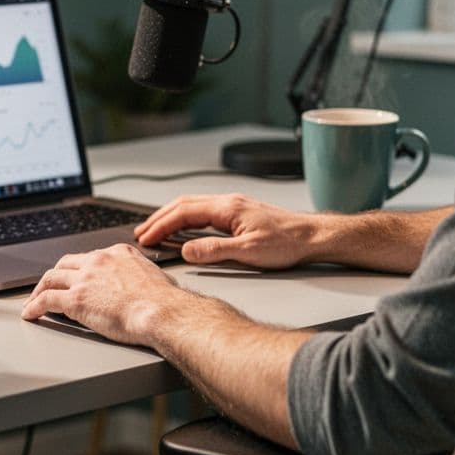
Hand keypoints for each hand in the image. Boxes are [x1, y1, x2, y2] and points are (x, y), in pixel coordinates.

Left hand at [21, 243, 191, 345]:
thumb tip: (144, 285)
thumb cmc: (164, 300)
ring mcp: (84, 279)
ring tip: (33, 299)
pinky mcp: (75, 299)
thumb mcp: (153, 275)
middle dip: (55, 274)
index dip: (79, 268)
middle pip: (66, 263)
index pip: (90, 257)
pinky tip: (30, 313)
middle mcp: (98, 261)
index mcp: (117, 253)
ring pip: (51, 278)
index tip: (75, 276)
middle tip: (50, 285)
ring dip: (39, 289)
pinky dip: (34, 306)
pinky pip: (46, 300)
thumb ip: (140, 275)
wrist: (161, 311)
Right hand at [134, 194, 324, 269]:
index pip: (183, 213)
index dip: (161, 225)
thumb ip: (215, 251)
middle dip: (159, 218)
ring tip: (156, 230)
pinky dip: (186, 219)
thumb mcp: (249, 252)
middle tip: (141, 233)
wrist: (313, 236)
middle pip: (183, 204)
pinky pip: (203, 211)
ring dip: (171, 217)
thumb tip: (186, 251)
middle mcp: (228, 202)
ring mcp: (233, 206)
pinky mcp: (239, 213)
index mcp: (227, 208)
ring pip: (193, 206)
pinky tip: (184, 230)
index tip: (145, 237)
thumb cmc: (288, 243)